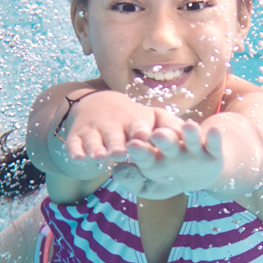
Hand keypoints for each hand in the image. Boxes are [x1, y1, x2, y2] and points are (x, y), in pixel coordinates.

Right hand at [60, 90, 183, 164]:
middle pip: (114, 134)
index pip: (137, 125)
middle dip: (117, 142)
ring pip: (94, 140)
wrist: (97, 104)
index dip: (140, 130)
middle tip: (122, 152)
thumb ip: (168, 124)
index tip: (144, 135)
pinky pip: (73, 144)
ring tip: (100, 156)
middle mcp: (112, 124)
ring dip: (96, 148)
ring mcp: (93, 130)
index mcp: (132, 121)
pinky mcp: (77, 136)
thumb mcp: (150, 118)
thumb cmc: (132, 118)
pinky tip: (78, 158)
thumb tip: (189, 131)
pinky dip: (75, 150)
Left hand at [124, 121, 224, 198]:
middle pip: (167, 143)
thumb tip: (117, 171)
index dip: (140, 150)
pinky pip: (213, 144)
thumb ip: (133, 181)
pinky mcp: (212, 152)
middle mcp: (172, 150)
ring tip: (188, 126)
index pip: (146, 154)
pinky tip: (214, 129)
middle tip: (157, 134)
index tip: (132, 145)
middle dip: (163, 139)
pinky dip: (214, 138)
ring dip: (190, 134)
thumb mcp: (150, 187)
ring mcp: (193, 150)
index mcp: (154, 157)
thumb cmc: (168, 180)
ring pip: (191, 140)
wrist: (198, 176)